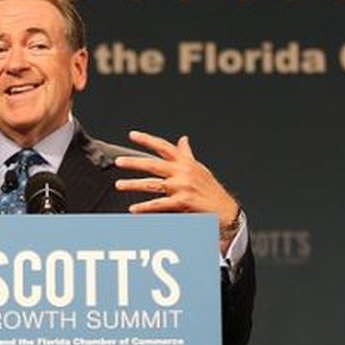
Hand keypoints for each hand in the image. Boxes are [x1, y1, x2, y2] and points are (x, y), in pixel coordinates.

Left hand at [114, 131, 239, 251]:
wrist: (226, 210)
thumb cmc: (211, 189)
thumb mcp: (199, 168)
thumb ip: (187, 154)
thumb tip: (182, 139)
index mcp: (185, 162)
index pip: (164, 146)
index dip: (148, 139)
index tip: (132, 135)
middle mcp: (183, 172)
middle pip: (153, 164)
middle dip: (134, 162)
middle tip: (118, 162)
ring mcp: (182, 187)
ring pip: (152, 184)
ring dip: (133, 185)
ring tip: (119, 185)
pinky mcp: (183, 202)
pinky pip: (159, 204)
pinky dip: (145, 208)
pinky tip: (134, 209)